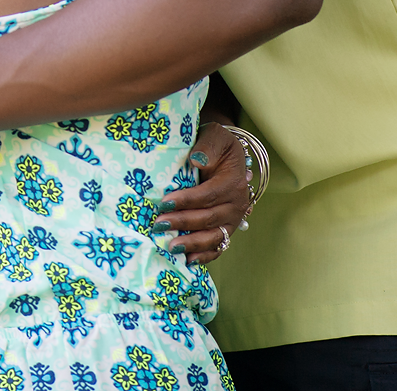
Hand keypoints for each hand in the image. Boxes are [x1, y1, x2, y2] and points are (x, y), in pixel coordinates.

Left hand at [154, 120, 251, 264]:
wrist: (225, 154)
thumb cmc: (216, 144)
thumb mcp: (214, 136)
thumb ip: (207, 147)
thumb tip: (196, 161)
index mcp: (233, 182)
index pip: (208, 195)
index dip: (186, 201)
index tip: (164, 203)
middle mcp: (237, 204)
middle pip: (209, 218)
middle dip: (183, 222)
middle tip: (159, 225)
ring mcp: (234, 219)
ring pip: (215, 236)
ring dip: (192, 243)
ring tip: (171, 247)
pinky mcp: (228, 228)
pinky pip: (219, 246)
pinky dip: (205, 255)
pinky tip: (189, 260)